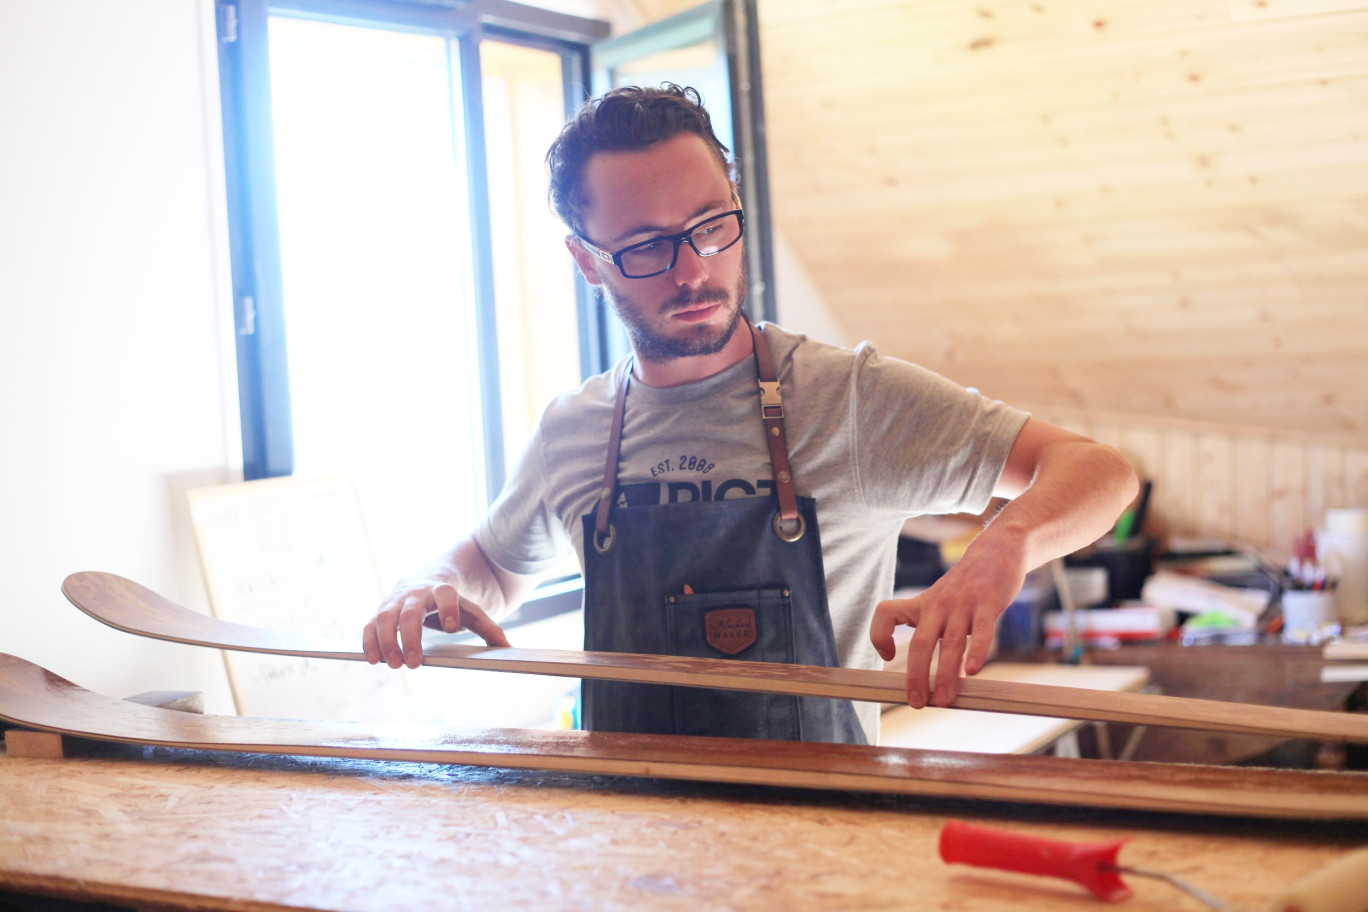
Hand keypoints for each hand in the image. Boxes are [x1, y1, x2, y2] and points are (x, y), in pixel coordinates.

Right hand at [362, 579, 510, 669]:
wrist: (426, 580)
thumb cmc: (451, 603)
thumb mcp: (471, 611)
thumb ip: (488, 628)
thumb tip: (509, 648)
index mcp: (443, 590)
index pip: (446, 594)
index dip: (448, 609)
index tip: (452, 628)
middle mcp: (417, 592)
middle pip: (410, 611)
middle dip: (410, 637)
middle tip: (413, 664)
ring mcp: (396, 600)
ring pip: (385, 617)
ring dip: (386, 642)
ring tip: (393, 665)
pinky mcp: (381, 610)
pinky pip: (370, 624)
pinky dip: (369, 641)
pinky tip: (373, 660)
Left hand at [869, 547, 1025, 708]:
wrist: (997, 550)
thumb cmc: (966, 586)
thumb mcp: (942, 603)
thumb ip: (938, 634)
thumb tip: (944, 678)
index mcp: (922, 604)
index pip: (886, 613)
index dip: (879, 636)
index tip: (888, 658)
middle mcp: (938, 605)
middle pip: (920, 642)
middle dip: (916, 676)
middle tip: (916, 702)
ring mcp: (963, 603)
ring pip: (950, 642)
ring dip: (945, 674)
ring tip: (944, 700)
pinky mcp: (988, 602)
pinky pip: (982, 630)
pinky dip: (976, 651)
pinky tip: (972, 672)